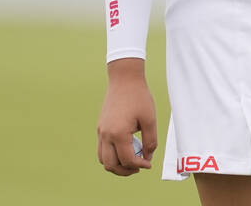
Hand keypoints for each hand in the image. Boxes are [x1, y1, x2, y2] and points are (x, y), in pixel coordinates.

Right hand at [96, 58, 157, 175]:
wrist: (124, 79)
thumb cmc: (139, 97)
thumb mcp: (150, 119)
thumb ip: (150, 141)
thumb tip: (147, 158)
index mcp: (118, 134)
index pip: (127, 160)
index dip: (139, 165)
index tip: (149, 164)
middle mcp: (105, 135)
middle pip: (111, 165)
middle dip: (126, 171)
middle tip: (139, 167)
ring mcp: (100, 132)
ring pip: (103, 160)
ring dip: (116, 165)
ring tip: (132, 161)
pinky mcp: (100, 128)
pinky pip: (102, 149)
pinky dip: (112, 156)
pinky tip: (125, 151)